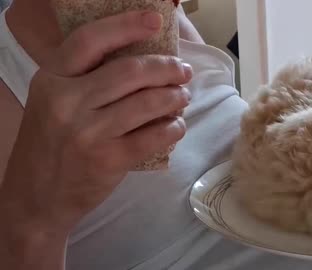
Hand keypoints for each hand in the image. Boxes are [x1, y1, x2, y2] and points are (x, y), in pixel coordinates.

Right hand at [0, 11, 191, 237]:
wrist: (36, 197)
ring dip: (175, 97)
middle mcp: (66, 101)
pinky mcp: (108, 159)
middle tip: (183, 71)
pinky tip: (176, 125)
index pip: (91, 40)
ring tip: (183, 97)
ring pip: (147, 103)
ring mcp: (87, 132)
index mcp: (51, 79)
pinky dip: (173, 127)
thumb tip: (141, 59)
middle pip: (130, 71)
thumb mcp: (53, 102)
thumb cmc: (51, 144)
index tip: (155, 20)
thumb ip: (85, 79)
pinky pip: (154, 136)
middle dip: (166, 68)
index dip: (127, 25)